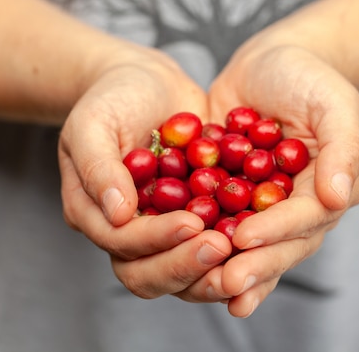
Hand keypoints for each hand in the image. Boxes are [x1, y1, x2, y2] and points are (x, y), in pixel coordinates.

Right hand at [58, 46, 231, 299]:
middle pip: (150, 273)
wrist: (149, 85)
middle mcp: (129, 233)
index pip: (122, 244)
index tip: (191, 224)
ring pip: (184, 273)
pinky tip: (265, 243)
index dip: (156, 239)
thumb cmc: (112, 100)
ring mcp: (164, 230)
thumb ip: (99, 167)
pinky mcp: (197, 220)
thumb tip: (118, 215)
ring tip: (246, 256)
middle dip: (186, 265)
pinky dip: (238, 253)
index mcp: (96, 215)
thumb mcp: (93, 124)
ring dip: (214, 272)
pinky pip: (214, 246)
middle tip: (222, 247)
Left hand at [206, 33, 358, 316]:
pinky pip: (219, 224)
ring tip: (204, 287)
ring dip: (228, 267)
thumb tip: (337, 198)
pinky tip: (179, 262)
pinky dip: (202, 243)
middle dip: (254, 265)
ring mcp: (266, 207)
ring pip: (250, 246)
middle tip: (226, 283)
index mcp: (332, 189)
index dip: (276, 231)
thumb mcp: (335, 102)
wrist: (270, 63)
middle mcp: (301, 207)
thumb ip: (342, 148)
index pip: (306, 218)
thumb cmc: (309, 77)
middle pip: (280, 245)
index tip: (245, 239)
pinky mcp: (234, 199)